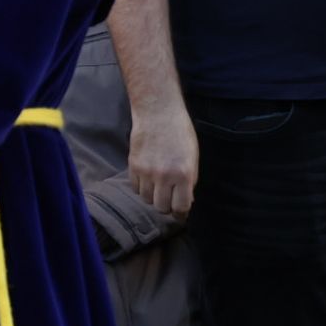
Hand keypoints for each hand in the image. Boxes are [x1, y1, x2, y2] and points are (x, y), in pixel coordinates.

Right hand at [128, 101, 197, 216]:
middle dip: (166, 206)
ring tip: (157, 185)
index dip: (181, 213)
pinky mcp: (133, 165)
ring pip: (147, 199)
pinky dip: (141, 186)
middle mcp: (164, 176)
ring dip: (152, 196)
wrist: (158, 113)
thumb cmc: (180, 133)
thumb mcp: (192, 158)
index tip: (180, 212)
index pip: (181, 207)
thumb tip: (185, 201)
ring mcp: (147, 172)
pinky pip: (136, 187)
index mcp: (184, 175)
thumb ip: (189, 181)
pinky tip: (147, 177)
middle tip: (168, 199)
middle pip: (161, 207)